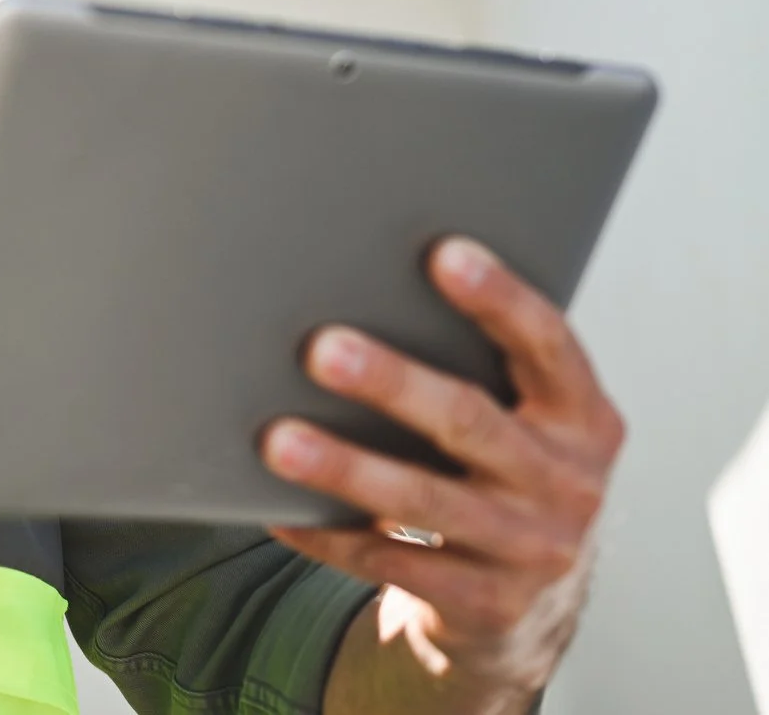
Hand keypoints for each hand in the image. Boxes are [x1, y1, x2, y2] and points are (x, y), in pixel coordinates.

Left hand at [260, 237, 625, 700]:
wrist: (534, 608)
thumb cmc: (509, 477)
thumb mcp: (529, 424)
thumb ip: (484, 370)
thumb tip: (364, 290)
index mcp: (585, 419)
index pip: (548, 345)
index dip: (499, 298)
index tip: (442, 252)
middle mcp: (569, 483)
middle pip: (471, 422)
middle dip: (393, 384)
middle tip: (321, 350)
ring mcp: (532, 549)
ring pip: (424, 499)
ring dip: (345, 467)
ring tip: (277, 440)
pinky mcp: (487, 603)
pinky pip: (389, 559)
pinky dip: (327, 532)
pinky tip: (276, 507)